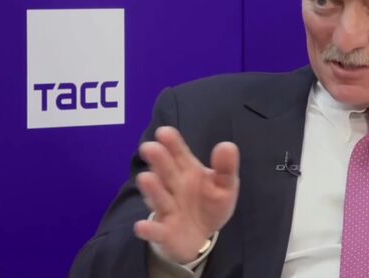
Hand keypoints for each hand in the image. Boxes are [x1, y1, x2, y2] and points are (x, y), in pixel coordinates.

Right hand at [133, 126, 239, 262]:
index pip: (179, 154)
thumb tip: (227, 145)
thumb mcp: (225, 186)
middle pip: (166, 172)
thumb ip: (226, 168)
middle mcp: (173, 187)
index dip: (172, 143)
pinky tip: (141, 227)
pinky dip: (148, 230)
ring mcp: (167, 209)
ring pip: (159, 198)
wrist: (199, 235)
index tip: (164, 132)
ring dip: (152, 190)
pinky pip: (155, 231)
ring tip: (146, 178)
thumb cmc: (209, 203)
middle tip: (149, 147)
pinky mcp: (163, 232)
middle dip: (158, 161)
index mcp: (188, 171)